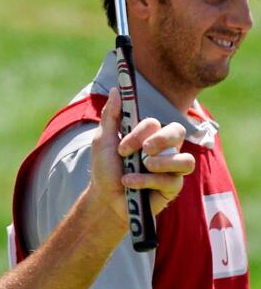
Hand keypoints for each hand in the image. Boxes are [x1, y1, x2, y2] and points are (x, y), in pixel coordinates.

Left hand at [89, 86, 194, 225]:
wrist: (104, 198)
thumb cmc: (106, 169)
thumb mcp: (103, 141)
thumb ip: (111, 116)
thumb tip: (117, 89)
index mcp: (149, 136)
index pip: (155, 123)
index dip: (140, 132)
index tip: (121, 147)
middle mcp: (165, 149)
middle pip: (179, 132)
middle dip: (161, 139)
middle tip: (144, 150)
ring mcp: (171, 169)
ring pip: (185, 160)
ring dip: (161, 163)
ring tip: (141, 168)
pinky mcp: (172, 188)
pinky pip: (172, 181)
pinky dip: (148, 181)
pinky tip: (130, 184)